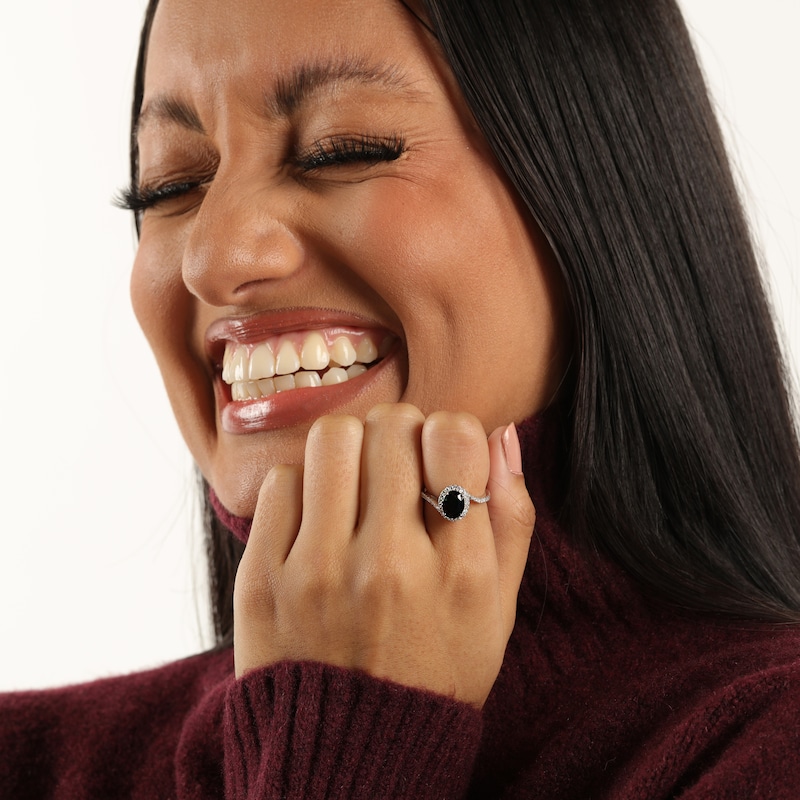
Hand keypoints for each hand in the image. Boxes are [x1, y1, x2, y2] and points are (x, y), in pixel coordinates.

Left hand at [232, 403, 534, 706]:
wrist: (348, 751)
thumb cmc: (433, 668)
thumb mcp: (497, 608)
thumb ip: (510, 517)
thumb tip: (500, 433)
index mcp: (458, 572)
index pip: (454, 434)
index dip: (448, 432)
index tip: (439, 459)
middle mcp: (390, 566)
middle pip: (391, 425)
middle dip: (398, 435)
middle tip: (394, 471)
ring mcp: (320, 572)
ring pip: (333, 438)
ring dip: (349, 450)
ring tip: (354, 486)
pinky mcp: (263, 579)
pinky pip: (281, 482)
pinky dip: (303, 488)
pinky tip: (317, 522)